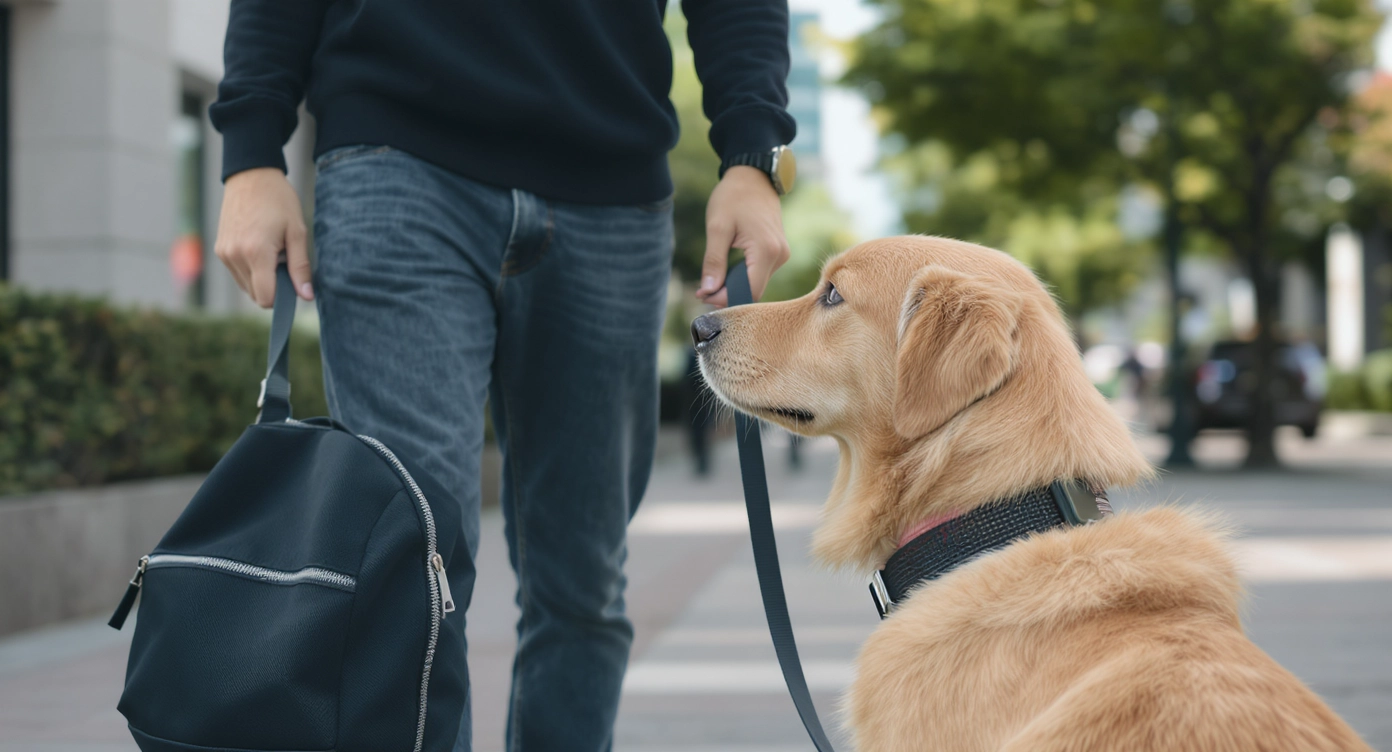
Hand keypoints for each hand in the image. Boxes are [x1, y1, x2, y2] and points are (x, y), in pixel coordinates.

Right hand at [213, 167, 311, 307]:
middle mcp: (234, 256)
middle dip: (273, 286)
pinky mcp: (219, 249)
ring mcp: (223, 253)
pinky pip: (238, 274)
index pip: (266, 298)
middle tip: (283, 260)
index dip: (283, 296)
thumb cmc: (278, 201)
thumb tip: (306, 296)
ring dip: (261, 278)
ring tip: (271, 251)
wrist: (251, 175)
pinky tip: (259, 248)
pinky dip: (251, 270)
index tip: (293, 281)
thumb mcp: (297, 232)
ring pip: (246, 287)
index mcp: (255, 253)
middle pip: (256, 295)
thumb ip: (300, 267)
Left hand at [696, 165, 790, 306]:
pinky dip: (742, 277)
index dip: (725, 299)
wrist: (753, 176)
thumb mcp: (717, 228)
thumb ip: (713, 262)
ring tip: (711, 281)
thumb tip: (707, 290)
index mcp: (767, 250)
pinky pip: (759, 273)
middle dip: (727, 294)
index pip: (749, 291)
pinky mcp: (778, 252)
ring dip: (734, 286)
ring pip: (756, 283)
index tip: (702, 295)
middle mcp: (779, 255)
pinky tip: (725, 271)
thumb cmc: (733, 197)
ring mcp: (781, 254)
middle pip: (754, 290)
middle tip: (701, 290)